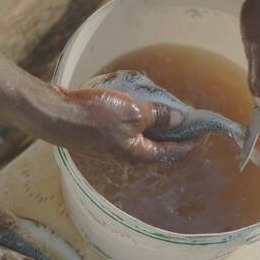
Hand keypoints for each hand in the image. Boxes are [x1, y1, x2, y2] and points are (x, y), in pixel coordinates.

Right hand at [60, 87, 198, 161]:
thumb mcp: (133, 113)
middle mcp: (129, 155)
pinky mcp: (104, 135)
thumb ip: (159, 116)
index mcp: (139, 155)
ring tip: (166, 107)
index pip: (174, 151)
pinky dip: (140, 119)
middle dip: (175, 131)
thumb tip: (181, 119)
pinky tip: (140, 104)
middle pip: (160, 145)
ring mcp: (116, 146)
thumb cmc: (94, 116)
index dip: (192, 140)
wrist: (56, 115)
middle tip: (187, 115)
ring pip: (144, 136)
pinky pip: (129, 128)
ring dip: (157, 123)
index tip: (204, 130)